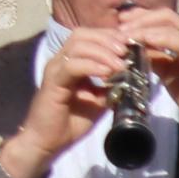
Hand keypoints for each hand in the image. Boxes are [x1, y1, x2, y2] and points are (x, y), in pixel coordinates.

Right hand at [4, 19, 132, 177]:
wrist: (48, 142)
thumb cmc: (71, 121)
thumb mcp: (99, 101)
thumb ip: (111, 87)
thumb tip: (130, 78)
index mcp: (71, 62)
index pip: (89, 37)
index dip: (110, 37)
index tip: (130, 45)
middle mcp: (60, 61)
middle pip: (82, 35)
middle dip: (108, 39)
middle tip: (127, 51)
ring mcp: (55, 69)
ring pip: (77, 45)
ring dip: (103, 51)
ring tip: (120, 63)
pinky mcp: (52, 82)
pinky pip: (72, 66)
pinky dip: (92, 66)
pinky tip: (107, 73)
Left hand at [127, 10, 178, 171]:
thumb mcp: (169, 73)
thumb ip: (156, 58)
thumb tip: (134, 48)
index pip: (164, 18)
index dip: (141, 18)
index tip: (119, 24)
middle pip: (165, 15)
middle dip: (138, 19)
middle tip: (117, 28)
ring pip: (168, 23)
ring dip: (143, 27)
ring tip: (123, 36)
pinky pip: (176, 40)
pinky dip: (156, 38)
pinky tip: (140, 42)